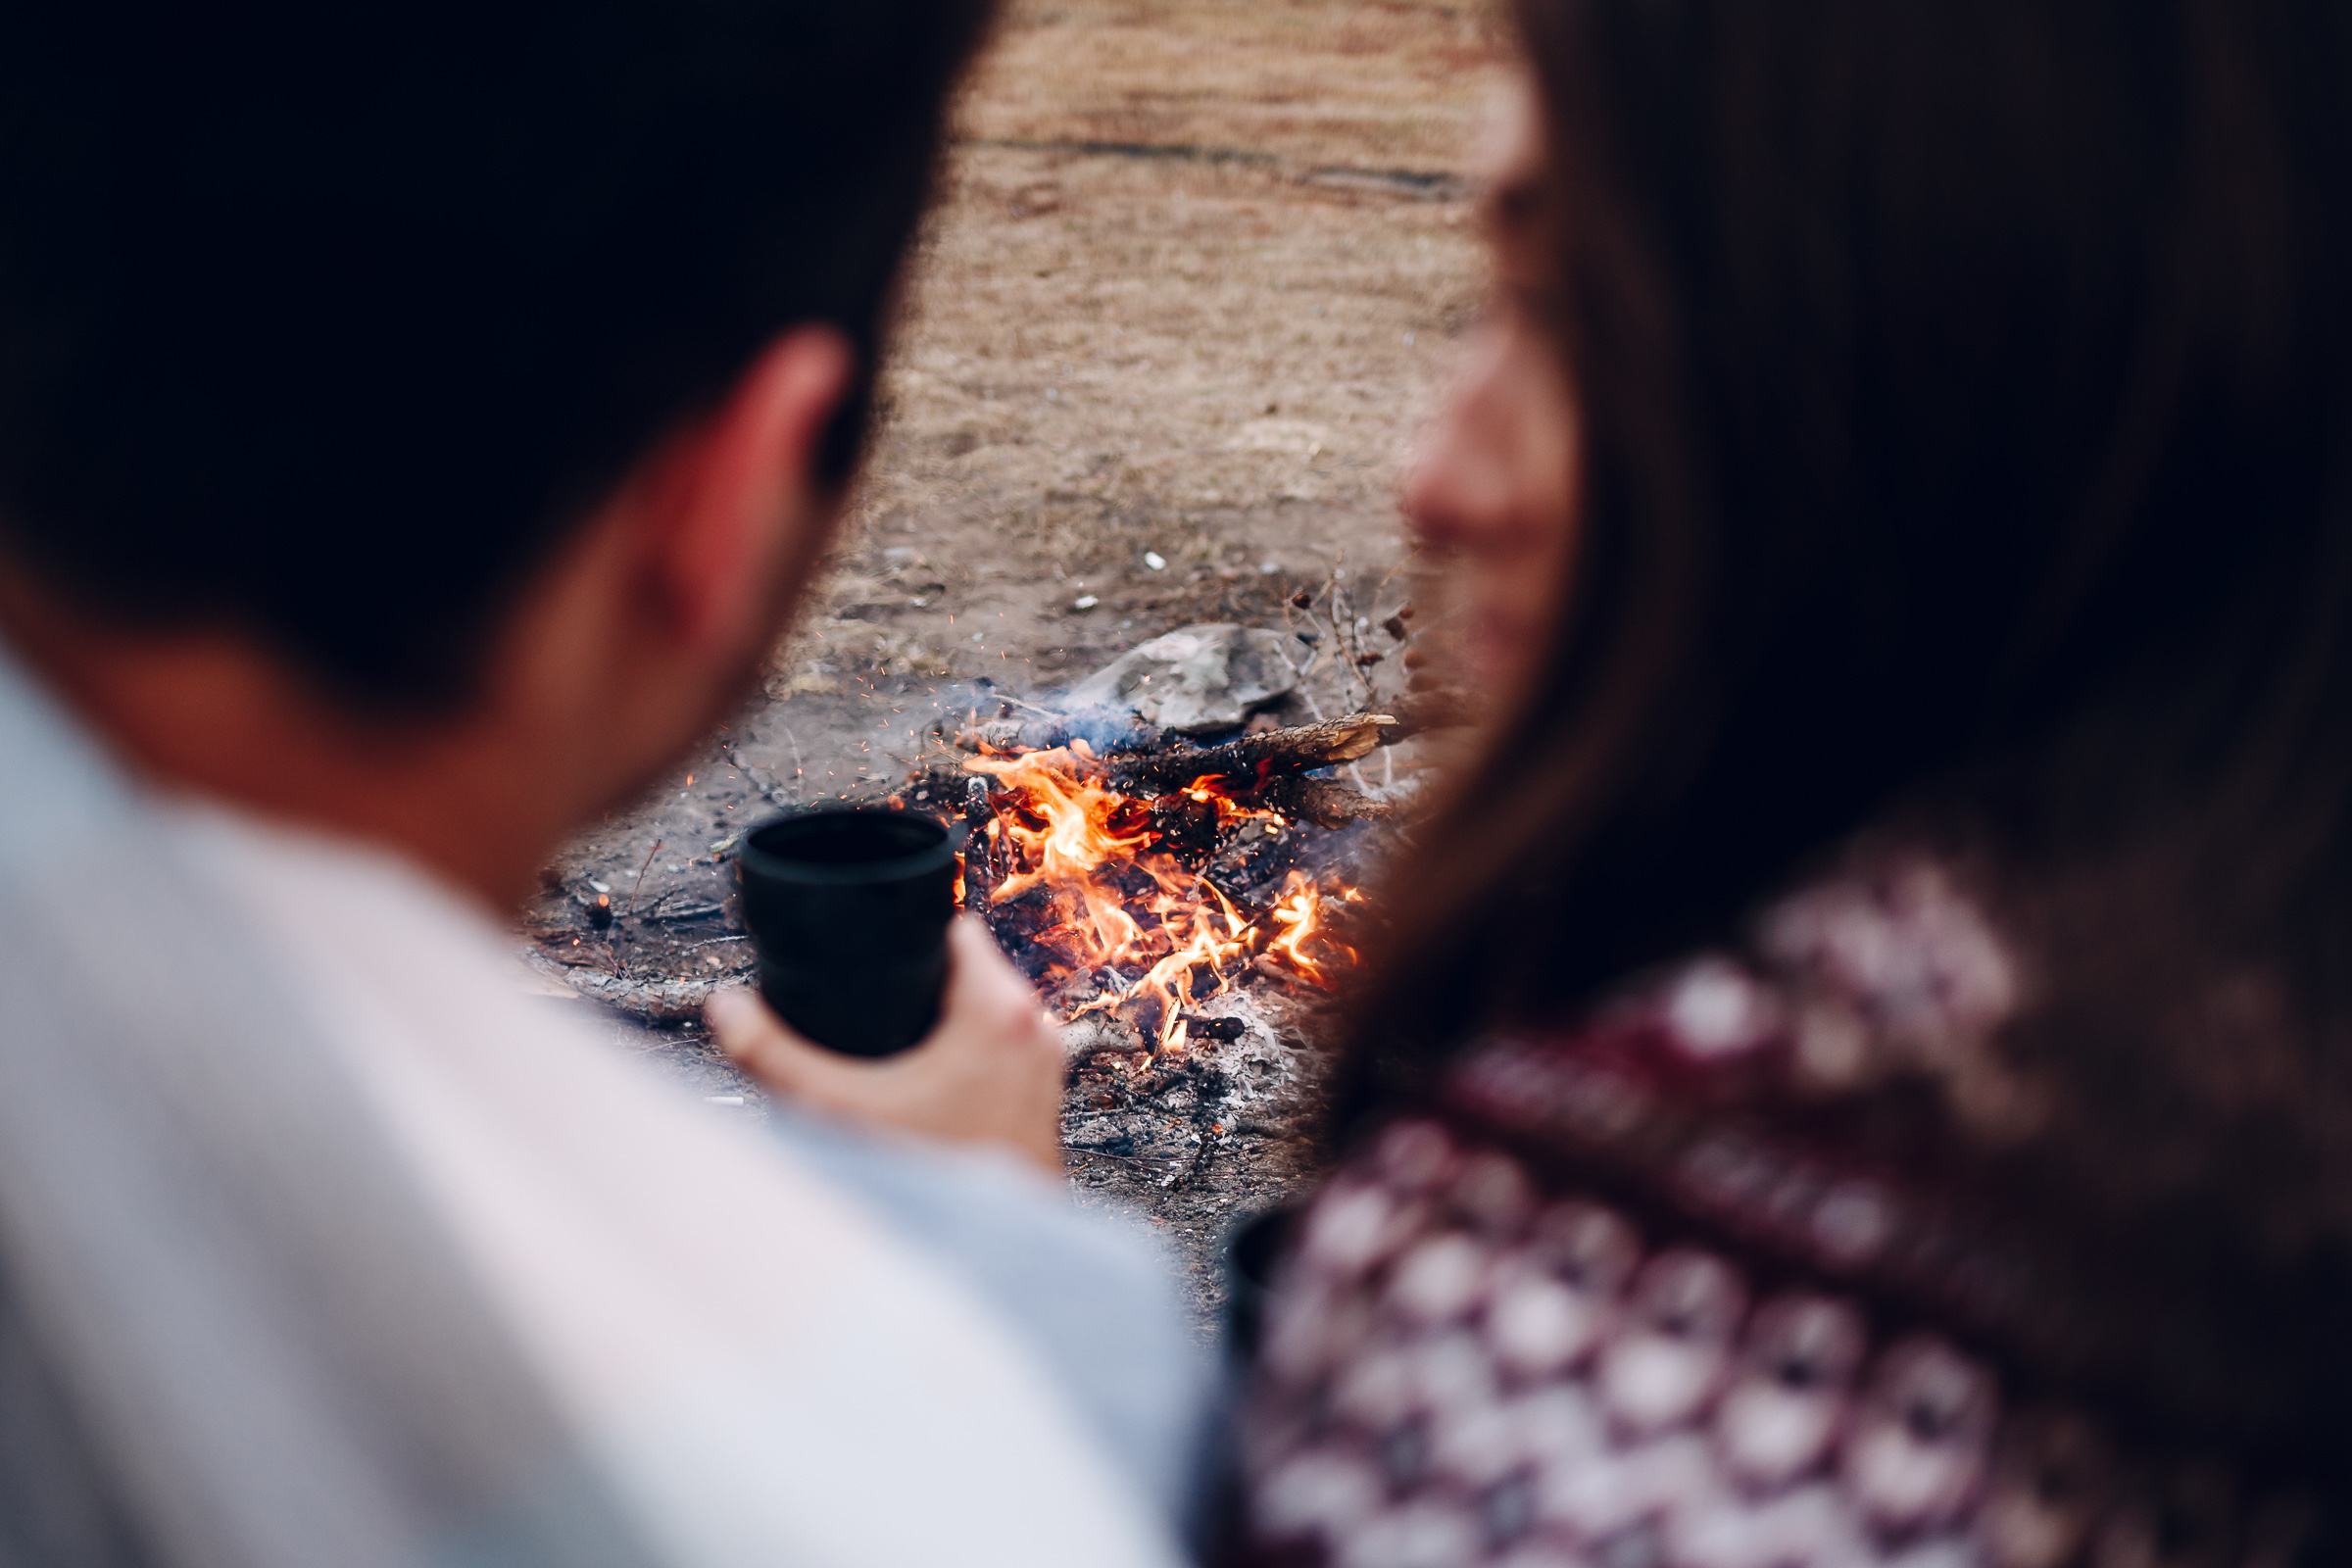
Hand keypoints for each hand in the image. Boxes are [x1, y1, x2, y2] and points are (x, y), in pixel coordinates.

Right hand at [706, 916, 1066, 1174]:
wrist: (987, 1259)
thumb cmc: (927, 1181)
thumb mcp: (840, 1112)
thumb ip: (776, 1057)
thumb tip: (724, 1006)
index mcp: (998, 1011)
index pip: (956, 930)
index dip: (911, 935)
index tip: (873, 955)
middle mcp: (1035, 1029)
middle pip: (970, 970)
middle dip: (921, 980)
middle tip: (871, 1000)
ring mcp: (1046, 1065)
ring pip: (989, 1010)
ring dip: (946, 1016)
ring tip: (894, 1036)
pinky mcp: (1044, 1099)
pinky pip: (1004, 1046)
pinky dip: (969, 1050)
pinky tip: (925, 1072)